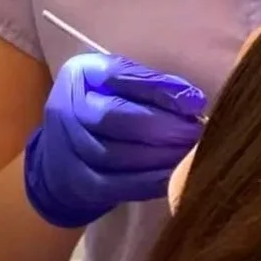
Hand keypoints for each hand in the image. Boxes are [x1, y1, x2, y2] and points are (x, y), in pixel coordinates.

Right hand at [23, 52, 207, 228]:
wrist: (60, 160)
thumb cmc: (100, 111)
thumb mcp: (113, 85)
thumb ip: (147, 85)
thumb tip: (193, 101)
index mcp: (78, 75)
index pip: (120, 76)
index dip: (160, 88)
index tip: (196, 101)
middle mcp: (66, 109)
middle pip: (117, 117)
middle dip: (165, 126)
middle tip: (200, 132)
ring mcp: (70, 150)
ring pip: (121, 155)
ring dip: (163, 156)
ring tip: (192, 154)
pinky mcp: (83, 184)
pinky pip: (121, 185)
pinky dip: (152, 182)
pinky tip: (176, 177)